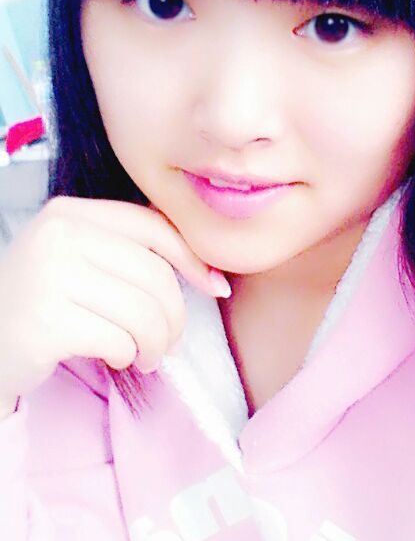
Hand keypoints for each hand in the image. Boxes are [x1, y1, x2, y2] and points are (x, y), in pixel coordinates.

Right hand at [0, 196, 229, 414]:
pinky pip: (119, 341)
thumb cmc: (49, 300)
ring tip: (146, 355)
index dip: (194, 259)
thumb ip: (134, 252)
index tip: (215, 287)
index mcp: (71, 213)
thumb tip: (212, 272)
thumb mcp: (85, 260)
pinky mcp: (44, 323)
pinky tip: (116, 356)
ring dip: (156, 344)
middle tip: (170, 341)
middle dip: (176, 317)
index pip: (154, 228)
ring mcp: (47, 277)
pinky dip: (128, 355)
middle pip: (156, 276)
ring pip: (144, 313)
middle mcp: (57, 236)